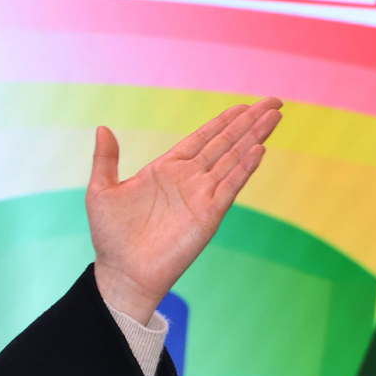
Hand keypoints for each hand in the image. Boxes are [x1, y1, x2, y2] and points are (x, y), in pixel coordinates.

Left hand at [86, 97, 282, 321]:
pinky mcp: (208, 215)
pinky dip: (245, 168)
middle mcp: (188, 180)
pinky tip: (259, 149)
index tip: (245, 105)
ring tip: (274, 117)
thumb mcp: (101, 192)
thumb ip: (106, 159)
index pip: (203, 138)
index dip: (224, 121)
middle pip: (225, 143)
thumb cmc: (110, 237)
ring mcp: (201, 197)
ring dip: (254, 138)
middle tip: (274, 101)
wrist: (122, 273)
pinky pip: (230, 186)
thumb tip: (102, 128)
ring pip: (233, 159)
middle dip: (249, 122)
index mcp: (166, 170)